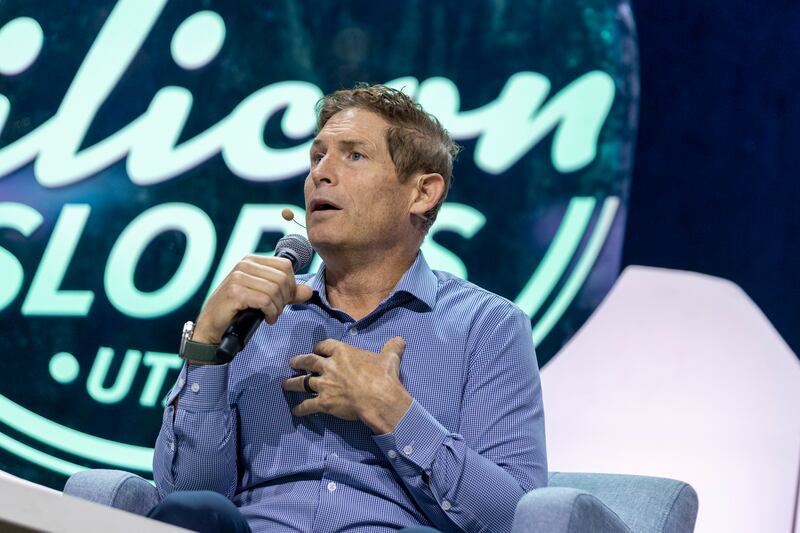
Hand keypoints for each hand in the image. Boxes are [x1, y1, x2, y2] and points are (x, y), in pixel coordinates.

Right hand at [193, 255, 313, 343]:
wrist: (212, 326)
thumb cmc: (238, 310)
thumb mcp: (265, 298)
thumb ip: (287, 293)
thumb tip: (308, 291)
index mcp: (251, 260)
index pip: (285, 266)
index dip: (291, 285)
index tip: (283, 300)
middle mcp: (244, 264)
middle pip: (282, 278)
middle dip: (285, 299)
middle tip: (276, 311)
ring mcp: (238, 277)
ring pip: (275, 290)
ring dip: (278, 308)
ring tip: (270, 315)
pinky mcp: (235, 292)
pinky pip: (265, 300)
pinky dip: (271, 312)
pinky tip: (266, 318)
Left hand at [282, 337, 412, 433]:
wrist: (379, 398)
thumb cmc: (383, 376)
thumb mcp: (389, 358)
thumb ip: (391, 348)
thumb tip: (400, 340)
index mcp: (342, 352)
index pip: (324, 345)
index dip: (319, 348)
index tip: (316, 350)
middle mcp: (329, 366)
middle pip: (308, 361)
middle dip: (298, 362)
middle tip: (292, 363)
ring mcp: (324, 384)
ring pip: (302, 382)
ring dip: (292, 383)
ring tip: (284, 384)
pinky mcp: (324, 402)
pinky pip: (308, 405)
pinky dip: (300, 409)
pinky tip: (295, 411)